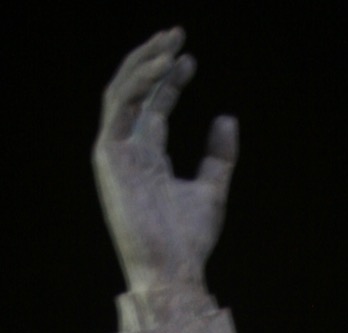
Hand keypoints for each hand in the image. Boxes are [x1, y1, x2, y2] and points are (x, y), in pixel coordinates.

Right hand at [93, 28, 237, 293]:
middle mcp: (128, 150)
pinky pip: (120, 105)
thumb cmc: (189, 242)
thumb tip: (227, 117)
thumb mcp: (211, 190)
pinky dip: (139, 81)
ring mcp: (115, 151)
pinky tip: (162, 65)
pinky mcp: (108, 154)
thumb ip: (218, 156)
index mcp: (148, 157)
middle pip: (136, 92)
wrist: (172, 271)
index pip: (154, 106)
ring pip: (123, 90)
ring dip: (145, 62)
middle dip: (154, 60)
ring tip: (171, 41)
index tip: (190, 59)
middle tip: (177, 35)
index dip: (170, 79)